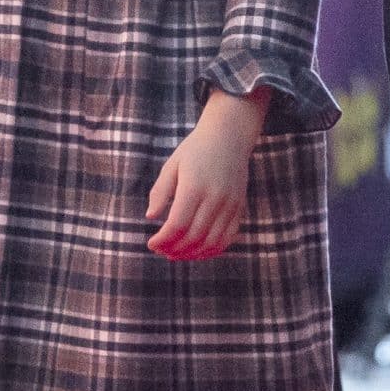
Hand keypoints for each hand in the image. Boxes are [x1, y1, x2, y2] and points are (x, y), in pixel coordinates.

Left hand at [147, 91, 268, 260]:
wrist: (229, 136)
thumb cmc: (195, 150)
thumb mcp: (172, 165)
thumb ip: (160, 191)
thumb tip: (150, 217)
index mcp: (194, 186)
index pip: (177, 224)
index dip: (163, 240)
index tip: (151, 244)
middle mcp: (215, 198)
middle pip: (193, 237)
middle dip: (174, 249)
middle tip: (161, 251)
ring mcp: (230, 205)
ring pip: (211, 242)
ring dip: (192, 254)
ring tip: (177, 254)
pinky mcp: (239, 208)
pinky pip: (228, 238)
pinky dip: (212, 250)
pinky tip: (198, 251)